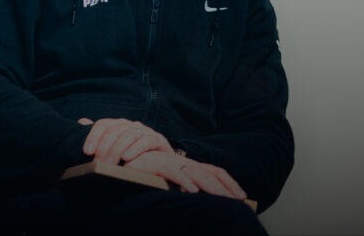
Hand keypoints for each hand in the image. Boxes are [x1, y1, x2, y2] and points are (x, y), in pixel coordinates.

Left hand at [79, 117, 172, 163]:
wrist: (162, 161)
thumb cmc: (133, 155)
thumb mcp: (115, 145)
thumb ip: (100, 134)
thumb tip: (81, 121)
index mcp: (118, 124)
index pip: (102, 125)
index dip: (93, 137)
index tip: (87, 152)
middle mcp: (130, 125)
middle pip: (114, 131)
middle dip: (104, 148)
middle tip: (98, 163)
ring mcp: (144, 130)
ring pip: (128, 136)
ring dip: (117, 150)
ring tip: (109, 164)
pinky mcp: (157, 139)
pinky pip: (145, 141)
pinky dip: (135, 149)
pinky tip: (127, 158)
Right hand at [124, 151, 246, 199]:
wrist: (120, 161)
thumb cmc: (145, 175)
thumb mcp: (169, 183)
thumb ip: (183, 189)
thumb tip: (199, 202)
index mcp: (186, 166)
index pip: (213, 171)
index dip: (228, 182)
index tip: (242, 196)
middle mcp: (181, 162)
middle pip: (210, 172)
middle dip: (226, 186)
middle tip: (239, 200)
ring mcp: (170, 162)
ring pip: (196, 173)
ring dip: (212, 186)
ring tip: (224, 199)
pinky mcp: (156, 164)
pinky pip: (174, 172)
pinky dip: (184, 181)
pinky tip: (193, 191)